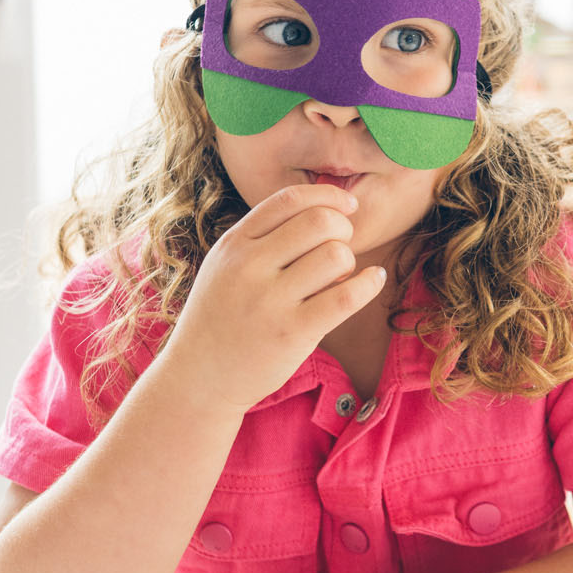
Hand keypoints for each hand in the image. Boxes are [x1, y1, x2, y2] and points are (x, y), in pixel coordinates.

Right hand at [169, 182, 386, 412]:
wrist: (199, 376)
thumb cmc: (222, 316)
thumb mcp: (225, 265)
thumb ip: (263, 237)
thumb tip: (325, 209)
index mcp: (234, 244)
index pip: (290, 199)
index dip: (327, 196)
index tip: (347, 206)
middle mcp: (249, 266)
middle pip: (319, 221)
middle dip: (343, 228)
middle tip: (342, 246)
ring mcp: (270, 300)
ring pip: (336, 255)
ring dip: (350, 262)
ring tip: (340, 277)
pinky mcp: (292, 333)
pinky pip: (346, 296)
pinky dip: (369, 284)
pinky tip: (373, 280)